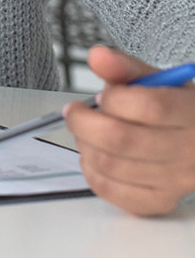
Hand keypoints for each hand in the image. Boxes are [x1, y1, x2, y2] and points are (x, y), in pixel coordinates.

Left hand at [63, 44, 194, 215]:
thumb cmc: (171, 107)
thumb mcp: (154, 80)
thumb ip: (123, 67)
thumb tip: (97, 56)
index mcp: (189, 113)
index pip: (149, 107)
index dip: (114, 99)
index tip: (101, 95)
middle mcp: (187, 151)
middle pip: (121, 139)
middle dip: (83, 122)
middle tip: (74, 112)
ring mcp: (174, 180)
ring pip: (111, 166)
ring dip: (84, 145)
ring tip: (85, 132)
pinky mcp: (159, 200)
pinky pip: (113, 192)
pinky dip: (91, 171)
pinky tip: (93, 155)